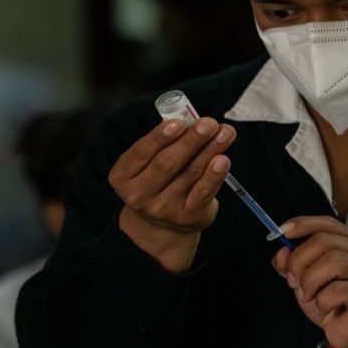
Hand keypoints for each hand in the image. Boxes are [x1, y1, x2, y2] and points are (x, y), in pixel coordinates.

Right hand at [108, 117, 235, 271]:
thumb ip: (164, 143)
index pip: (140, 153)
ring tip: (225, 132)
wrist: (161, 225)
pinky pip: (203, 192)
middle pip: (166, 163)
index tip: (178, 122)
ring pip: (189, 173)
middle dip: (190, 140)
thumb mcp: (148, 164)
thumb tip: (193, 121)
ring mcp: (163, 208)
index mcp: (122, 177)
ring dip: (210, 150)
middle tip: (208, 123)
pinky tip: (223, 159)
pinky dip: (214, 175)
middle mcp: (139, 195)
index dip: (159, 137)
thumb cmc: (157, 181)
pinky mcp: (187, 217)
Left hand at [272, 216, 347, 347]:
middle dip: (299, 261)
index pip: (328, 223)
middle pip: (325, 241)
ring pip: (333, 261)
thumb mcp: (304, 279)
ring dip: (309, 281)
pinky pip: (338, 289)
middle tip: (293, 281)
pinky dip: (322, 300)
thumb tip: (281, 251)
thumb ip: (291, 262)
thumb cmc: (331, 304)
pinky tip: (323, 308)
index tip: (281, 232)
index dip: (303, 224)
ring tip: (308, 295)